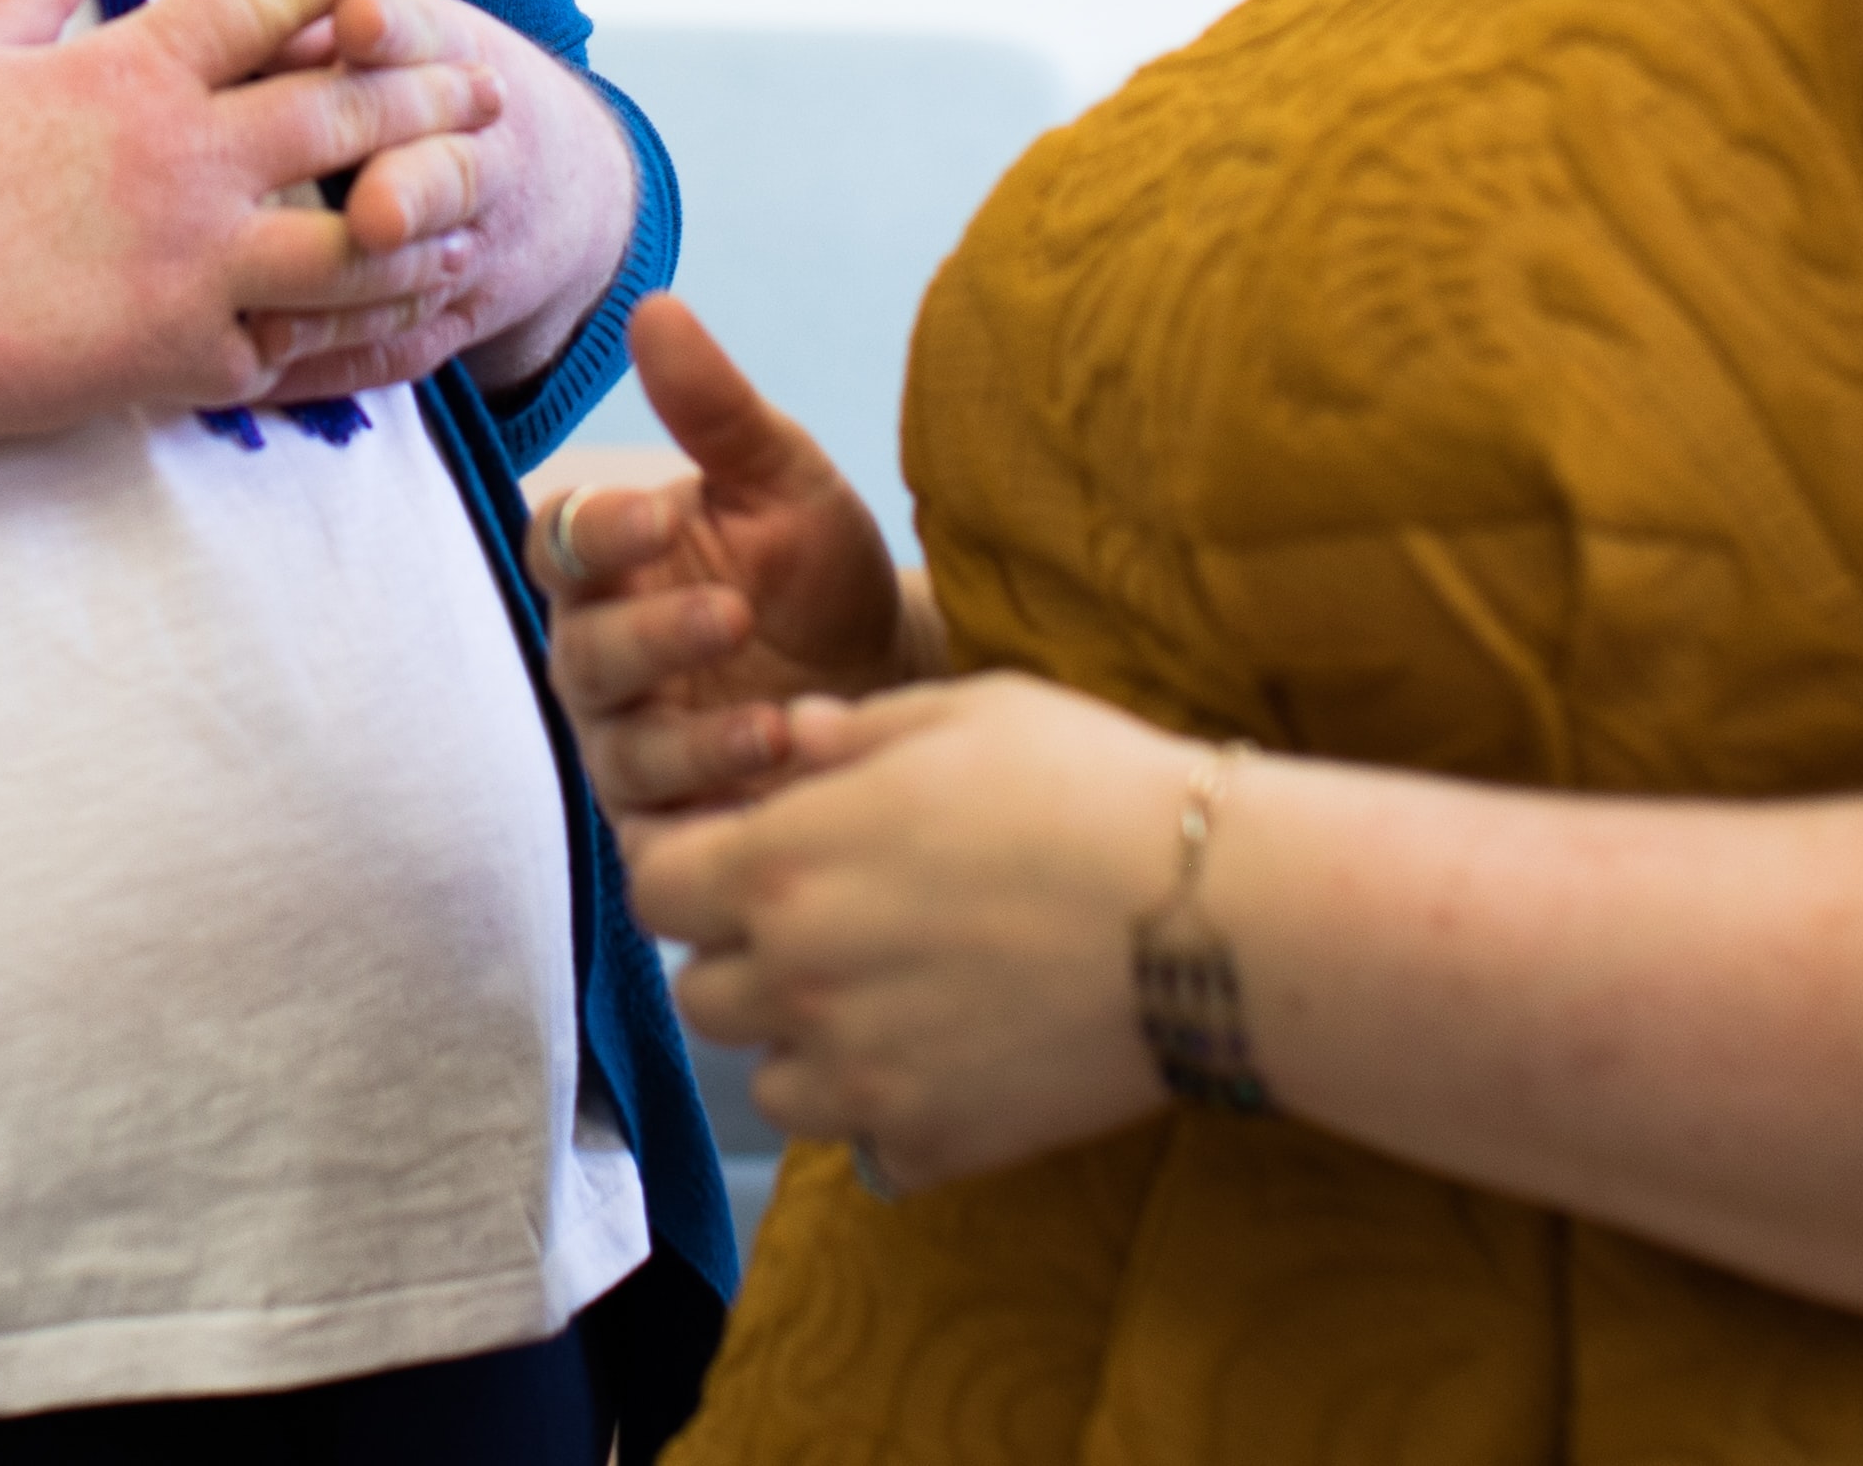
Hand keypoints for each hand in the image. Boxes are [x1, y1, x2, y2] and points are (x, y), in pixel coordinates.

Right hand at [0, 0, 494, 444]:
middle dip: (428, 94)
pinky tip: (394, 328)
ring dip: (419, 223)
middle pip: (344, 111)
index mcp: (135, 72)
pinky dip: (354, 337)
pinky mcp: (181, 360)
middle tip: (491, 88)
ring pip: (353, 240)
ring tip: (471, 215)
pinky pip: (297, 348)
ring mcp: (194, 268)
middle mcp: (187, 163)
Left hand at [224, 0, 630, 405]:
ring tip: (282, 320)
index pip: (430, 37)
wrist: (550, 184)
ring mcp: (472, 243)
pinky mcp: (453, 319)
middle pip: (449, 170)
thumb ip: (284, 16)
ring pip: (426, 274)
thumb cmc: (418, 84)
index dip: (395, 32)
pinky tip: (262, 370)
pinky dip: (334, 362)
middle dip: (413, 186)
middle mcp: (477, 151)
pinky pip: (397, 349)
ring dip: (359, 297)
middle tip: (374, 210)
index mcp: (453, 60)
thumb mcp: (379, 32)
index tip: (357, 19)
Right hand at [531, 295, 919, 811]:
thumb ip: (716, 409)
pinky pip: (669, 839)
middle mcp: (603, 662)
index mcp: (613, 566)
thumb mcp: (785, 481)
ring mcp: (632, 753)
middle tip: (731, 611)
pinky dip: (721, 817)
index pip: (561, 544)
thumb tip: (653, 306)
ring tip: (782, 724)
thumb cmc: (821, 573)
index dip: (598, 531)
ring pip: (624, 752)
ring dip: (697, 740)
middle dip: (651, 635)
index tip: (660, 510)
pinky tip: (791, 786)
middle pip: (582, 654)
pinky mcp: (675, 834)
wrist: (904, 686)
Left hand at [614, 673, 1203, 1193]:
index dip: (688, 871)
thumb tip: (785, 738)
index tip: (738, 859)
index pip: (653, 890)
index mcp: (783, 864)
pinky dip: (892, 1117)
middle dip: (746, 958)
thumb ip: (847, 733)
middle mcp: (800, 980)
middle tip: (829, 924)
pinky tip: (952, 1060)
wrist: (1208, 915)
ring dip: (806, 1046)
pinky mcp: (933, 1143)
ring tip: (887, 998)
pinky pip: (869, 1148)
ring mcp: (862, 1076)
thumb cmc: (1084, 787)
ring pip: (772, 1084)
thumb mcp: (958, 713)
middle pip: (704, 995)